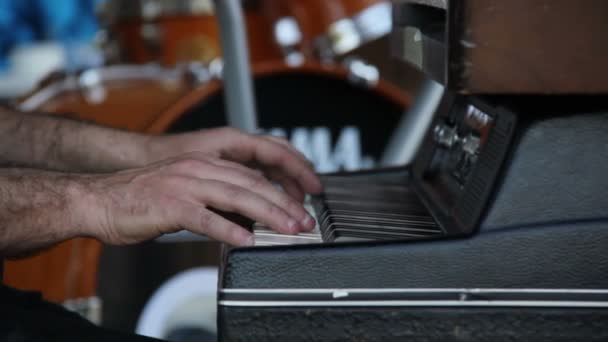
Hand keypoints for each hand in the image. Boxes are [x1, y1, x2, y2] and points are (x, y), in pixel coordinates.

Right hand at [78, 152, 316, 246]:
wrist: (99, 199)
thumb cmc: (141, 199)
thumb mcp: (184, 190)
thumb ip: (214, 196)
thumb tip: (245, 214)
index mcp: (204, 164)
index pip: (252, 174)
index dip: (280, 190)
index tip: (300, 206)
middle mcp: (199, 168)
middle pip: (252, 183)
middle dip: (284, 203)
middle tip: (306, 221)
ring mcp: (185, 184)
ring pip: (237, 196)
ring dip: (268, 214)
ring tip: (290, 229)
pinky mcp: (170, 205)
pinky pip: (206, 218)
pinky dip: (229, 229)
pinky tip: (247, 240)